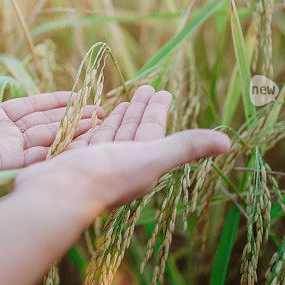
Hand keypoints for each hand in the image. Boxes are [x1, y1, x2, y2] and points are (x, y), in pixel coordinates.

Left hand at [0, 81, 101, 185]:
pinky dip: (59, 149)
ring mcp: (5, 152)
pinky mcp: (4, 164)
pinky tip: (82, 139)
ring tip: (101, 123)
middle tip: (102, 112)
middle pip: (45, 124)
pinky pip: (37, 155)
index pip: (30, 108)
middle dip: (73, 118)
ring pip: (47, 139)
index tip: (79, 95)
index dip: (54, 102)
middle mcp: (3, 137)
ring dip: (74, 132)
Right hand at [13, 85, 229, 216]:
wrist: (56, 196)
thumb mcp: (151, 157)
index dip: (158, 111)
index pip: (153, 131)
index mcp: (142, 165)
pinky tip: (93, 120)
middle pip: (135, 131)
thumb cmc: (105, 176)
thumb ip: (186, 147)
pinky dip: (94, 128)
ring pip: (112, 135)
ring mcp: (95, 165)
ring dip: (120, 118)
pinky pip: (88, 141)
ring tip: (123, 100)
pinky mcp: (73, 163)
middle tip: (146, 87)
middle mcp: (120, 166)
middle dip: (141, 110)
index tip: (163, 91)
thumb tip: (228, 142)